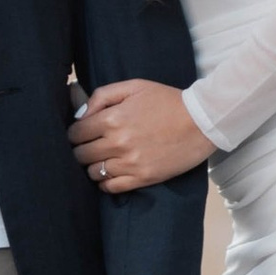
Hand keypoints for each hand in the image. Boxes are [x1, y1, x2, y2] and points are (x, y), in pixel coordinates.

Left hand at [70, 79, 214, 192]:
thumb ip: (102, 96)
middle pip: (81, 154)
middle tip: (90, 146)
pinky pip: (110, 188)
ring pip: (93, 172)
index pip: (75, 133)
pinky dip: (105, 182)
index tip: (81, 133)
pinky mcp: (143, 178)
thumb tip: (80, 115)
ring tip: (103, 159)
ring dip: (93, 166)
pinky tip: (112, 172)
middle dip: (81, 149)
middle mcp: (117, 143)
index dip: (75, 133)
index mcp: (112, 118)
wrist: (201, 121)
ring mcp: (130, 163)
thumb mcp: (133, 87)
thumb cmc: (166, 101)